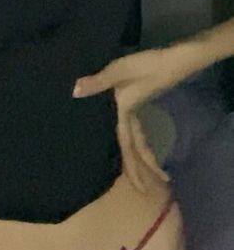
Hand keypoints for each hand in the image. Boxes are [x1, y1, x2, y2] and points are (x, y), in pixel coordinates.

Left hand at [72, 47, 181, 192]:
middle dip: (142, 169)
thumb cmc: (148, 65)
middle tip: (148, 190)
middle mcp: (130, 114)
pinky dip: (137, 138)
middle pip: (136, 147)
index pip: (126, 145)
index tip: (140, 189)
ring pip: (138, 138)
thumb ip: (98, 81)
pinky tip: (134, 139)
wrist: (174, 58)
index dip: (131, 167)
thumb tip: (75, 91)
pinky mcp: (140, 99)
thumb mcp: (119, 70)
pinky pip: (137, 127)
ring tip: (148, 172)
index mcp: (124, 112)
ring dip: (142, 155)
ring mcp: (137, 107)